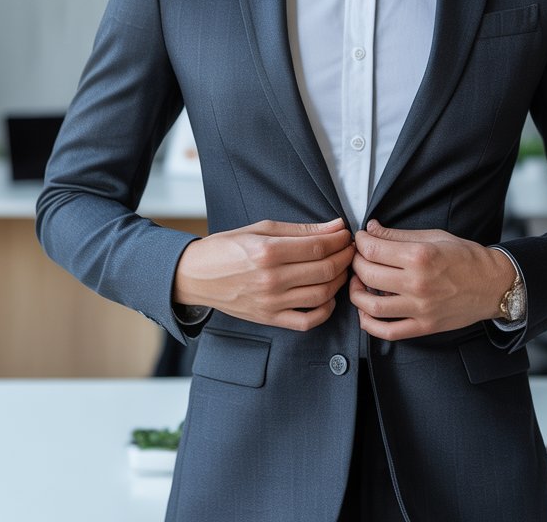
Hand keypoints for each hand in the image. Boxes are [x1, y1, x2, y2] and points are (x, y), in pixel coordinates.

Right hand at [173, 218, 354, 331]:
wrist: (196, 276)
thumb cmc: (227, 247)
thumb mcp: (261, 228)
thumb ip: (301, 230)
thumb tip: (334, 226)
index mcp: (268, 251)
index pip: (318, 247)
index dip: (339, 240)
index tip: (346, 233)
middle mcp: (271, 279)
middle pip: (324, 270)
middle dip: (345, 257)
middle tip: (350, 248)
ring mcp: (271, 302)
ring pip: (321, 294)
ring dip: (340, 280)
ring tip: (341, 267)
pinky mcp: (269, 319)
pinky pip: (307, 321)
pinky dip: (325, 310)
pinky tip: (328, 295)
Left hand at [349, 220, 516, 340]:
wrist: (493, 284)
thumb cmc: (466, 258)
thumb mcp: (433, 237)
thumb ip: (398, 235)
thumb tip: (372, 229)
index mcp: (420, 256)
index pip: (373, 249)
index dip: (360, 242)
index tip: (360, 239)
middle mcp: (418, 283)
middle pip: (367, 274)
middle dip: (355, 262)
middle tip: (358, 257)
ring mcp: (420, 309)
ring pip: (371, 306)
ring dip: (355, 293)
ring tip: (358, 282)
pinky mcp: (424, 327)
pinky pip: (388, 332)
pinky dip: (369, 324)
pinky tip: (366, 311)